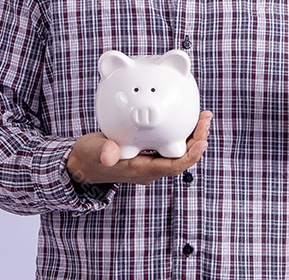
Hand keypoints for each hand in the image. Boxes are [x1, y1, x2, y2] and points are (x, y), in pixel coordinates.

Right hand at [66, 110, 212, 186]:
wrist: (83, 162)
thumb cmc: (89, 158)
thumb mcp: (94, 153)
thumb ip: (103, 152)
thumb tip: (111, 155)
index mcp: (142, 170)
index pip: (173, 166)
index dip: (190, 155)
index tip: (202, 141)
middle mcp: (150, 167)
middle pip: (182, 157)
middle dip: (197, 140)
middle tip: (205, 120)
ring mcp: (150, 159)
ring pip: (178, 149)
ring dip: (192, 135)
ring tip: (202, 116)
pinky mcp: (147, 150)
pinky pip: (169, 143)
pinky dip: (179, 130)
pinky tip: (183, 116)